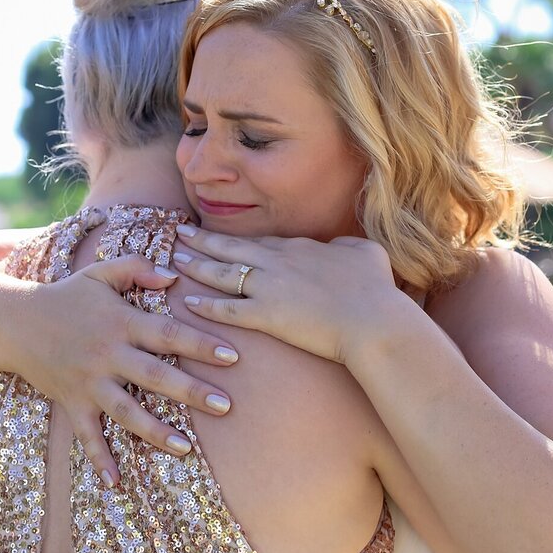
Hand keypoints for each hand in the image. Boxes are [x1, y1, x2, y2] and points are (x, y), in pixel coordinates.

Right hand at [12, 254, 238, 488]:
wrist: (14, 322)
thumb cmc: (66, 296)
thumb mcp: (100, 273)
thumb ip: (138, 268)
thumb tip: (174, 275)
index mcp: (120, 322)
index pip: (168, 334)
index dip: (200, 344)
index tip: (233, 356)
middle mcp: (107, 355)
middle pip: (154, 376)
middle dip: (191, 392)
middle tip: (225, 405)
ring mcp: (89, 382)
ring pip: (126, 411)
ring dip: (155, 431)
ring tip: (186, 448)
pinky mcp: (72, 403)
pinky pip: (87, 435)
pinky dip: (99, 459)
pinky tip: (116, 483)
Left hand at [171, 224, 400, 366]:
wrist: (373, 320)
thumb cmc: (376, 290)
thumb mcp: (366, 254)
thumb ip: (347, 247)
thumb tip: (341, 247)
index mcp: (301, 247)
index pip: (261, 240)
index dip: (239, 237)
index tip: (223, 234)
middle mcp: (278, 262)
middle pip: (232, 246)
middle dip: (203, 239)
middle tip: (180, 232)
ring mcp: (269, 287)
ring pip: (223, 273)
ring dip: (197, 266)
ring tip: (176, 260)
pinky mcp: (266, 315)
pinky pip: (227, 308)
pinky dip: (206, 305)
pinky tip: (187, 302)